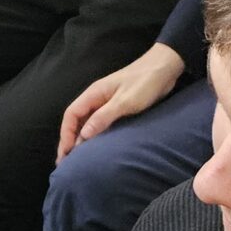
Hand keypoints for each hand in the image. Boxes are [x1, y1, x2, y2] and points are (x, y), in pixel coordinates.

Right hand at [57, 43, 185, 158]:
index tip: (66, 153)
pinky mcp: (118, 107)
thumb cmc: (145, 82)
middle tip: (66, 163)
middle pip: (76, 120)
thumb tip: (83, 136)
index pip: (71, 115)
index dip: (66, 134)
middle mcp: (97, 98)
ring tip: (78, 159)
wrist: (165, 68)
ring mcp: (107, 103)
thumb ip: (103, 117)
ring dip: (81, 139)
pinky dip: (95, 135)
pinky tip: (97, 148)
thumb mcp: (125, 102)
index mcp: (94, 93)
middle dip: (69, 140)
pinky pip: (100, 123)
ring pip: (87, 122)